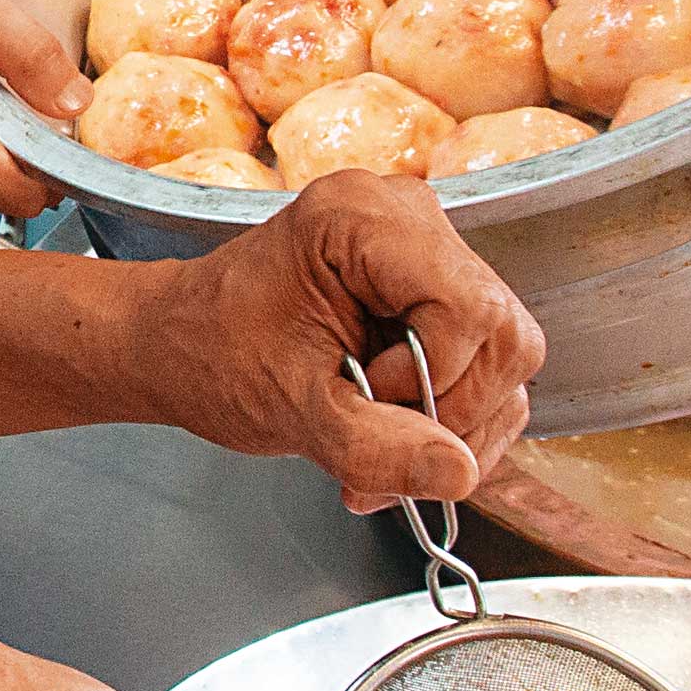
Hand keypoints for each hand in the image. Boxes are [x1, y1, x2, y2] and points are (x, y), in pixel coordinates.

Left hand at [132, 170, 543, 504]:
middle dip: (451, 411)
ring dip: (453, 427)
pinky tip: (395, 436)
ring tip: (376, 451)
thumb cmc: (214, 352)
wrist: (183, 343)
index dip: (436, 378)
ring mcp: (428, 251)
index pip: (469, 308)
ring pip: (506, 357)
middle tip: (377, 440)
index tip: (370, 399)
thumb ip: (374, 445)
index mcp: (360, 219)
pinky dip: (451, 418)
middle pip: (502, 333)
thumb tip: (459, 472)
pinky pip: (488, 364)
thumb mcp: (289, 408)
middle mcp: (407, 217)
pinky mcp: (437, 289)